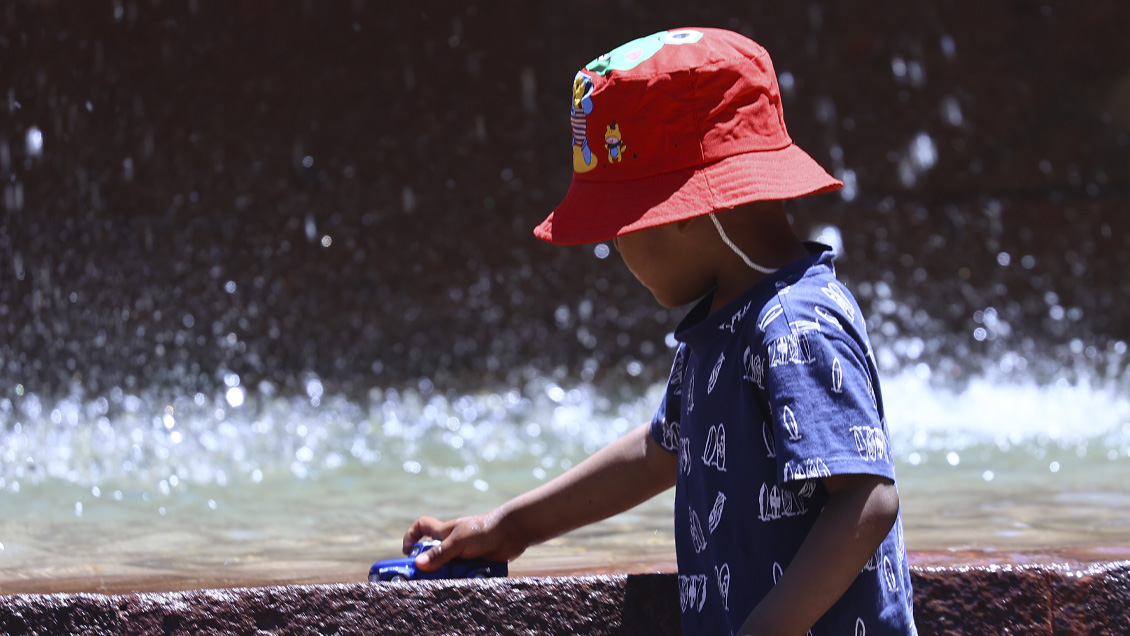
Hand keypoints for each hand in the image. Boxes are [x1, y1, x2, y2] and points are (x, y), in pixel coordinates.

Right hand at [402, 510, 526, 571]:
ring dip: (450, 576)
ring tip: (454, 580)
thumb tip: (418, 564)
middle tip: (430, 579)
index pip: (422, 527)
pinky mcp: (475, 563)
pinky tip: (467, 582)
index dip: (412, 537)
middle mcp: (452, 542)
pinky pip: (464, 574)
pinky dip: (464, 579)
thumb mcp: (458, 541)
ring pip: (449, 568)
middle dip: (431, 568)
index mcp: (444, 531)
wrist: (512, 532)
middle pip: (433, 556)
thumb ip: (440, 553)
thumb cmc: (483, 529)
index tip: (408, 553)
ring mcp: (464, 553)